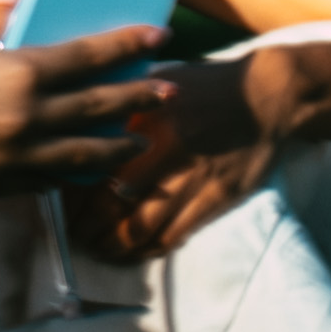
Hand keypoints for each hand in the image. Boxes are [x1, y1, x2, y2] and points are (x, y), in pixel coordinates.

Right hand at [0, 29, 178, 196]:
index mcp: (19, 74)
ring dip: (113, 146)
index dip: (128, 45)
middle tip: (166, 92)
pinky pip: (43, 181)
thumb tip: (47, 60)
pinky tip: (79, 169)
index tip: (159, 36)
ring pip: (80, 155)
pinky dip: (66, 173)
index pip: (91, 57)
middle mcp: (23, 120)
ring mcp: (9, 160)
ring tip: (137, 141)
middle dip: (137, 98)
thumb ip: (12, 59)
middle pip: (98, 108)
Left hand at [83, 46, 270, 262]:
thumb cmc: (207, 85)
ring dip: (115, 245)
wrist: (268, 95)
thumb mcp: (159, 80)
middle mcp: (165, 151)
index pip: (95, 166)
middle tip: (76, 236)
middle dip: (89, 227)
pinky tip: (137, 251)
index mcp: (145, 119)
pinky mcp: (217, 197)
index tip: (62, 205)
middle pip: (112, 204)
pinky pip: (175, 233)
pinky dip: (151, 248)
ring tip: (100, 250)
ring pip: (142, 227)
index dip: (75, 193)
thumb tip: (86, 125)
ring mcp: (192, 178)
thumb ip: (125, 103)